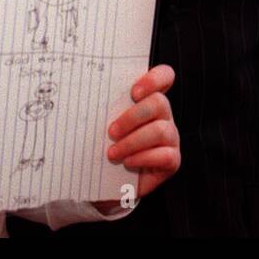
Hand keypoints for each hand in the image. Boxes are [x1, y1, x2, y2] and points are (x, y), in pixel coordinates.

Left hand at [98, 64, 179, 204]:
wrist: (109, 182)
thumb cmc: (105, 147)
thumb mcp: (103, 124)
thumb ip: (104, 109)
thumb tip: (86, 96)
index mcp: (148, 99)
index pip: (165, 76)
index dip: (154, 78)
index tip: (134, 92)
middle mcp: (164, 115)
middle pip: (159, 103)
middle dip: (132, 117)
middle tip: (111, 132)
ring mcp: (171, 137)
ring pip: (161, 130)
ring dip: (132, 142)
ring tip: (113, 153)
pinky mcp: (172, 160)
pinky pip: (164, 155)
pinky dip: (143, 159)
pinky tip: (128, 162)